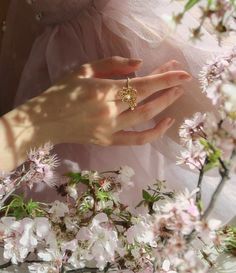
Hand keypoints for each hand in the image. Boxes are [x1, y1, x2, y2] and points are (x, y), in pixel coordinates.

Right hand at [41, 56, 191, 145]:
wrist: (45, 120)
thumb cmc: (61, 92)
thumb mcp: (83, 69)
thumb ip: (112, 63)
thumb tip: (139, 65)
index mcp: (103, 90)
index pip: (142, 83)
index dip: (165, 78)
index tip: (182, 72)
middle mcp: (110, 111)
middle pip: (147, 98)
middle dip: (168, 88)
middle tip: (182, 80)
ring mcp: (110, 129)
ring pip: (145, 117)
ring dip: (165, 105)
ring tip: (177, 94)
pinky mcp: (108, 141)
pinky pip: (136, 140)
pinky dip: (154, 133)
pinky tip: (166, 122)